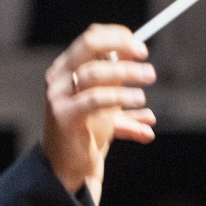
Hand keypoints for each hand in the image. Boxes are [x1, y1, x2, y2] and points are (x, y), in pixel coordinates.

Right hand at [42, 25, 155, 205]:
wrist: (70, 168)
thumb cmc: (88, 133)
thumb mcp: (107, 102)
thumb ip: (118, 81)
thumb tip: (140, 59)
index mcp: (65, 69)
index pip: (91, 39)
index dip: (118, 37)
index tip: (140, 47)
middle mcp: (58, 78)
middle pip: (89, 46)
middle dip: (121, 46)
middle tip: (145, 56)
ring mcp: (58, 97)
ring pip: (95, 73)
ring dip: (127, 74)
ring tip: (147, 86)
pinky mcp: (64, 117)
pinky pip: (95, 100)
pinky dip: (122, 99)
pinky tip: (144, 110)